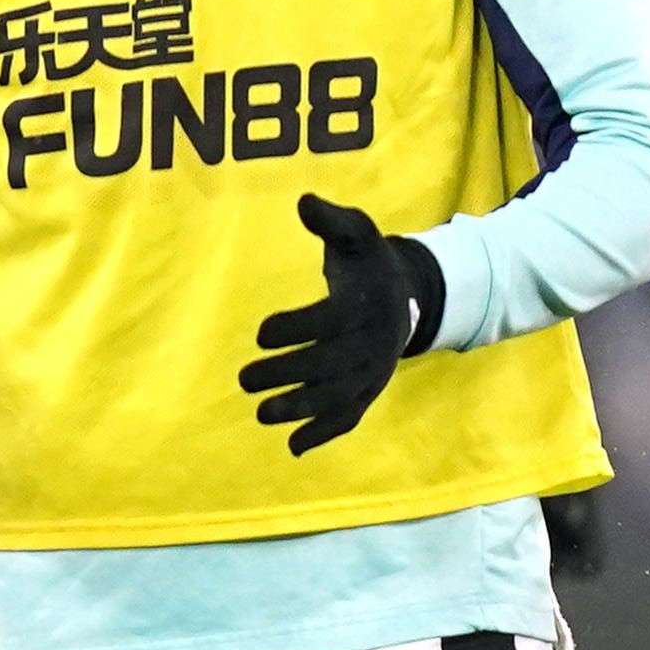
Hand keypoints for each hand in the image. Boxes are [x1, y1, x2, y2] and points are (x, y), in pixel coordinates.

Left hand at [241, 192, 448, 453]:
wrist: (405, 295)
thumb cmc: (367, 262)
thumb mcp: (357, 233)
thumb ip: (331, 220)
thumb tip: (303, 201)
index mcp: (366, 305)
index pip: (330, 322)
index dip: (296, 329)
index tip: (260, 333)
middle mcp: (372, 343)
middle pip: (330, 365)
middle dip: (288, 374)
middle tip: (244, 380)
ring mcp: (372, 372)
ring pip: (338, 397)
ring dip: (301, 410)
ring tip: (261, 414)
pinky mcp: (369, 391)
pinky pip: (350, 417)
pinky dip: (324, 434)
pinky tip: (293, 448)